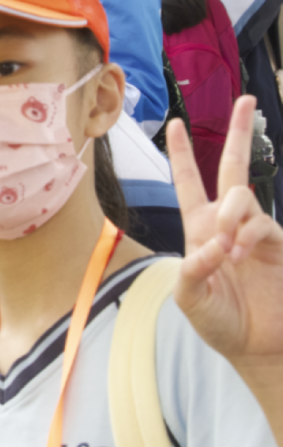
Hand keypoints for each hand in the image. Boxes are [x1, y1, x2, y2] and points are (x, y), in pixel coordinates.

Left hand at [168, 96, 282, 372]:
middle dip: (238, 133)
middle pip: (231, 169)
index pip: (188, 184)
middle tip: (245, 100)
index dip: (180, 155)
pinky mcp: (276, 243)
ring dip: (231, 217)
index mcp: (199, 229)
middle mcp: (227, 223)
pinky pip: (260, 225)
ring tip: (228, 249)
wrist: (257, 346)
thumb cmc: (219, 322)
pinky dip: (246, 237)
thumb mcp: (190, 298)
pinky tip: (239, 256)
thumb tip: (213, 243)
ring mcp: (254, 231)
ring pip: (241, 196)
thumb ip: (193, 270)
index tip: (173, 124)